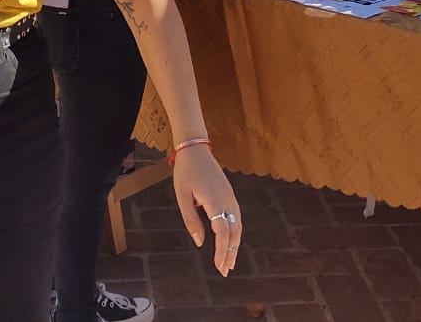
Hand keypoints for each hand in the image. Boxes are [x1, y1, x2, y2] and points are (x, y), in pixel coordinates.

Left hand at [171, 146, 241, 275]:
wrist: (195, 149)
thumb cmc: (186, 172)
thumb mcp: (182, 196)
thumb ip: (191, 220)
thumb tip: (199, 242)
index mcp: (214, 200)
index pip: (222, 231)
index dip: (221, 250)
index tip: (219, 266)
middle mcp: (227, 200)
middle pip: (234, 231)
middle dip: (230, 253)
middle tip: (225, 271)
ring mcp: (231, 197)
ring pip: (238, 226)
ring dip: (235, 245)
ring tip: (230, 262)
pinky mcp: (230, 195)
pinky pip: (237, 218)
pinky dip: (235, 233)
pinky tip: (231, 242)